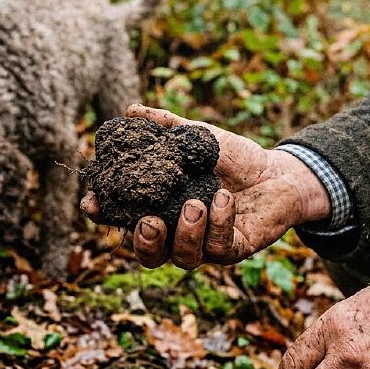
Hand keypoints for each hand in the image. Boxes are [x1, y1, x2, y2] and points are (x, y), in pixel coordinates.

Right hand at [80, 104, 330, 268]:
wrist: (276, 171)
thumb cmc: (231, 157)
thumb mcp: (196, 138)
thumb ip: (165, 126)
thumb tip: (130, 111)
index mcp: (160, 208)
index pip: (123, 218)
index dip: (104, 214)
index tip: (93, 203)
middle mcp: (177, 233)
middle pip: (147, 254)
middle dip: (143, 242)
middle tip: (150, 221)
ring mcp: (204, 245)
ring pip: (182, 258)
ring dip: (185, 232)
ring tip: (195, 203)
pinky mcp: (232, 250)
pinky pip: (218, 248)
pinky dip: (218, 223)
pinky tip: (223, 199)